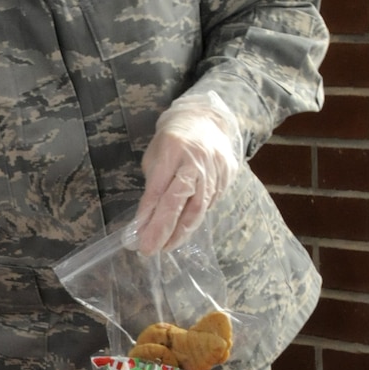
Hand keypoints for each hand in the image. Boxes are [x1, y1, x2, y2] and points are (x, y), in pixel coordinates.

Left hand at [134, 93, 243, 256]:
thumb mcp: (155, 157)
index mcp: (173, 150)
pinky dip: (196, 217)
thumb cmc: (171, 141)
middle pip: (182, 200)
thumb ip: (152, 187)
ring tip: (168, 246)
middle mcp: (196, 159)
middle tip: (152, 249)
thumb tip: (145, 222)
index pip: (159, 189)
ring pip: (200, 206)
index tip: (140, 238)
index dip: (150, 216)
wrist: (205, 119)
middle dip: (166, 228)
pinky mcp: (228, 173)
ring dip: (182, 231)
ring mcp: (215, 166)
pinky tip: (185, 228)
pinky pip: (212, 201)